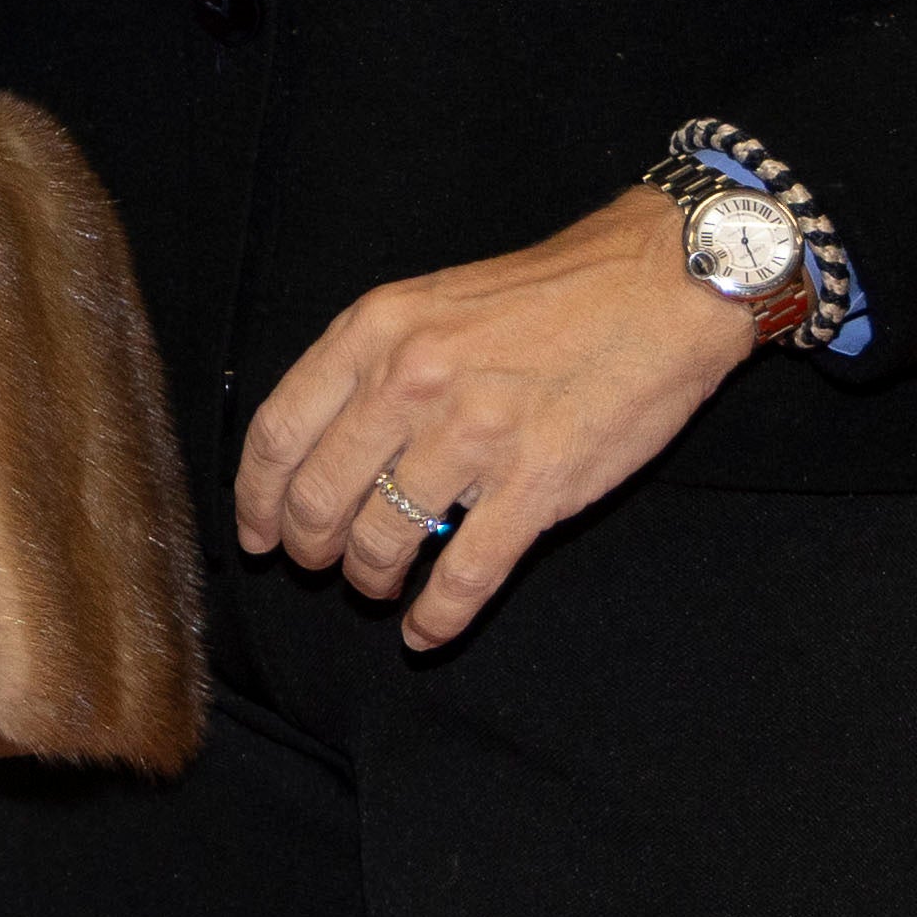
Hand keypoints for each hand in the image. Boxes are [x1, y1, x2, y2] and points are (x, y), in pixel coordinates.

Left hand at [234, 189, 766, 648]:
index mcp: (374, 332)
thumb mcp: (430, 301)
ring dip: (370, 579)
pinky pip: (465, 575)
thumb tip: (322, 444)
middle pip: (320, 497)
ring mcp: (474, 436)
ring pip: (384, 541)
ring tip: (377, 585)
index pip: (278, 432)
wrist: (659, 285)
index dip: (256, 498)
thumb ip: (370, 364)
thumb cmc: (545, 294)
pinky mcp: (537, 484)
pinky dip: (438, 617)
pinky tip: (426, 632)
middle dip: (310, 548)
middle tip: (321, 565)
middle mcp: (412, 381)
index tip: (257, 534)